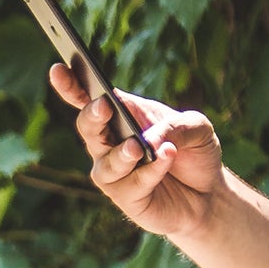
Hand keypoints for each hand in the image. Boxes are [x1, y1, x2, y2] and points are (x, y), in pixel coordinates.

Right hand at [53, 63, 224, 244]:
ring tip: (138, 146)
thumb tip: (148, 140)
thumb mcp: (196, 127)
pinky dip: (151, 170)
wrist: (210, 192)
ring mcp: (115, 173)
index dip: (70, 85)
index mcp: (121, 116)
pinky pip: (132, 184)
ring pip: (106, 163)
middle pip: (89, 128)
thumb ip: (175, 126)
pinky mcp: (126, 198)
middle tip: (103, 107)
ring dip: (121, 153)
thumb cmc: (195, 151)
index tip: (58, 69)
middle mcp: (109, 144)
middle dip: (92, 116)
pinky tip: (166, 157)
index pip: (88, 98)